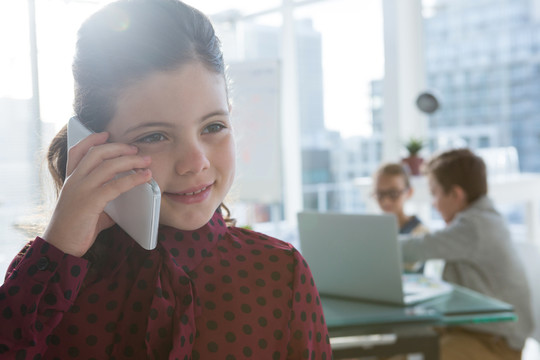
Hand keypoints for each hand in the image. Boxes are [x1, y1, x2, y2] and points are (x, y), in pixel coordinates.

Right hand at [43, 132, 152, 256]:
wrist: (60, 246)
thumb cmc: (76, 228)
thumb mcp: (91, 209)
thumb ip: (105, 199)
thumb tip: (127, 199)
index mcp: (71, 180)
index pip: (77, 151)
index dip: (91, 139)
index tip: (106, 134)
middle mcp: (74, 181)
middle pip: (97, 153)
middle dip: (119, 147)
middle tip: (136, 149)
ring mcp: (81, 190)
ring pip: (108, 165)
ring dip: (131, 160)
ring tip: (146, 161)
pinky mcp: (90, 202)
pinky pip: (115, 185)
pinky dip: (133, 179)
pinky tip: (145, 177)